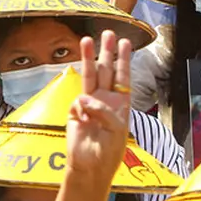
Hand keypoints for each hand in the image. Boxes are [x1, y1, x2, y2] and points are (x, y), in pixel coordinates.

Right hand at [66, 31, 131, 183]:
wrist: (89, 167)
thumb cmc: (108, 151)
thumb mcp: (116, 130)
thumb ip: (104, 110)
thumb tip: (84, 98)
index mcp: (119, 104)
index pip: (123, 77)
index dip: (124, 60)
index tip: (125, 43)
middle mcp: (105, 100)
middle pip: (106, 71)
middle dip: (106, 52)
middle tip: (108, 34)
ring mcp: (89, 104)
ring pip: (90, 76)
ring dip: (89, 58)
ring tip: (86, 40)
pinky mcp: (74, 111)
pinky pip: (77, 102)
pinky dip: (81, 108)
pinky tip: (83, 120)